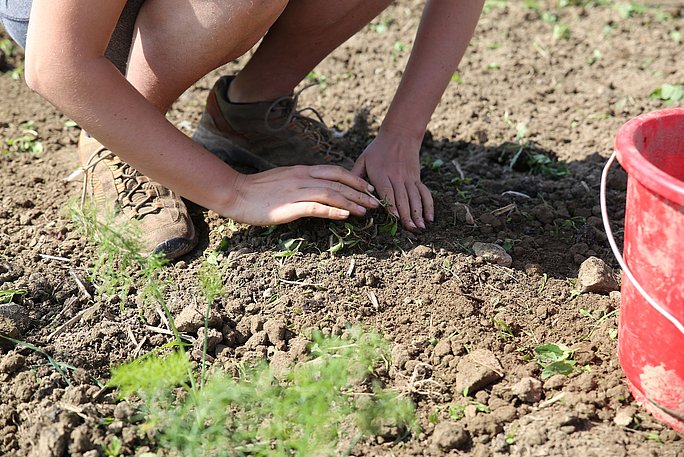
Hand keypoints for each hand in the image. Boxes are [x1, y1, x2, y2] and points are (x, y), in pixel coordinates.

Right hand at [224, 165, 378, 225]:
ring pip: (330, 194)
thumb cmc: (258, 190)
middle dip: (359, 192)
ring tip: (365, 211)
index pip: (335, 171)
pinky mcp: (288, 206)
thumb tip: (321, 191)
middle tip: (375, 203)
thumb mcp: (285, 180)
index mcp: (302, 171)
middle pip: (338, 182)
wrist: (235, 193)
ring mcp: (295, 191)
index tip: (367, 189)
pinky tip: (345, 216)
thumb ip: (303, 183)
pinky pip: (314, 207)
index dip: (354, 180)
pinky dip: (332, 211)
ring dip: (350, 202)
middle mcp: (302, 177)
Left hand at [352, 132, 433, 232]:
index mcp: (381, 173)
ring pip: (415, 197)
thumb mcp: (363, 159)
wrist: (400, 134)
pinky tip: (430, 217)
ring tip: (420, 227)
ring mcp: (409, 178)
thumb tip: (344, 191)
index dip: (392, 204)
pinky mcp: (417, 178)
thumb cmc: (378, 149)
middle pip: (403, 197)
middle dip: (407, 215)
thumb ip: (354, 176)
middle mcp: (397, 177)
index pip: (387, 191)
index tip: (396, 217)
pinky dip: (428, 205)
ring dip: (418, 213)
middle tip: (410, 229)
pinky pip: (424, 193)